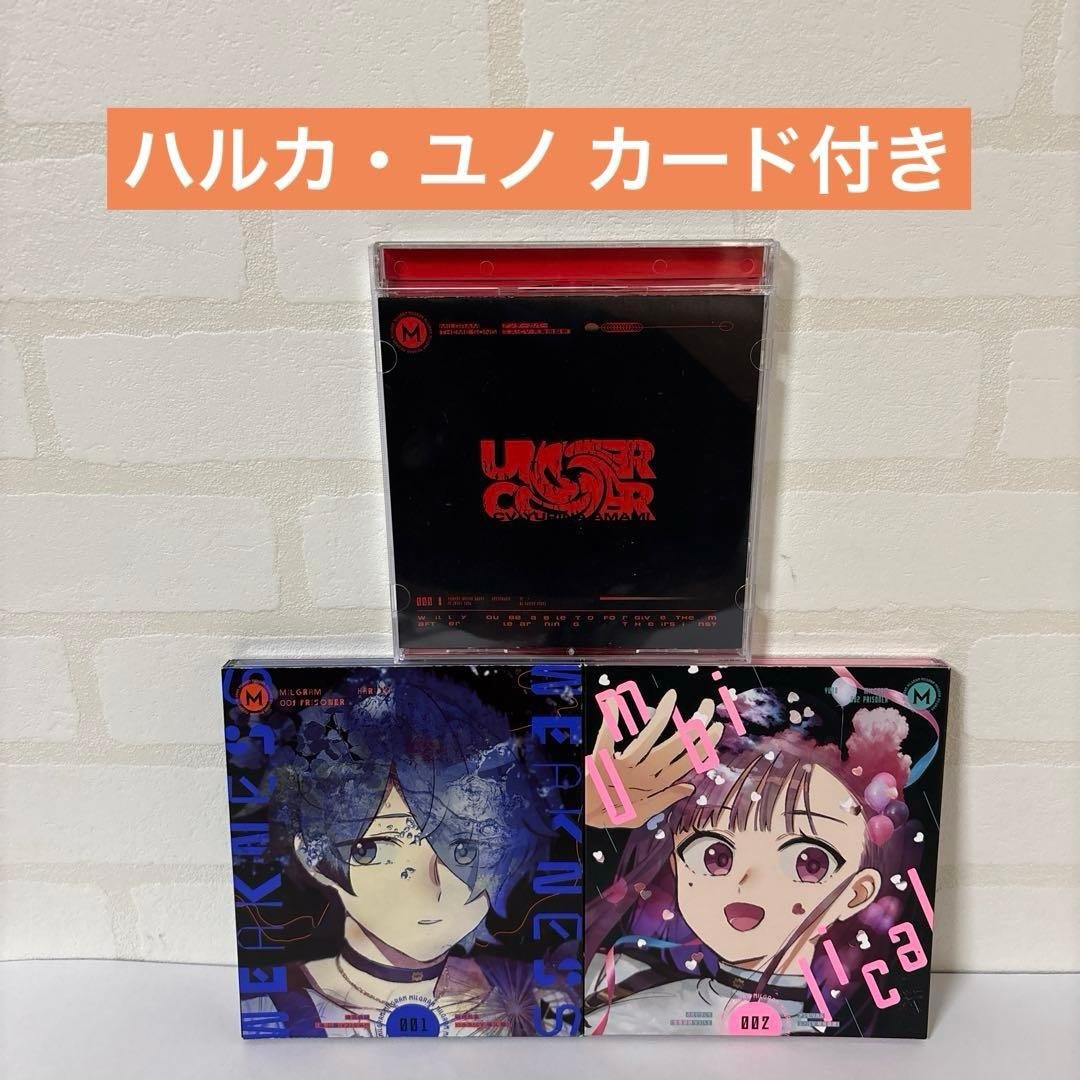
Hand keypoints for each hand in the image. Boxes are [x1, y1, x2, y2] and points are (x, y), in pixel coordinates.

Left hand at [585, 688, 721, 828]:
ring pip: (647, 740)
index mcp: (652, 786)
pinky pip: (605, 738)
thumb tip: (690, 786)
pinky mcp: (599, 760)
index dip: (702, 745)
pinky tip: (616, 702)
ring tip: (671, 698)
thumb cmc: (609, 812)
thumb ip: (663, 799)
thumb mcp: (639, 814)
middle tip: (708, 706)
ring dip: (661, 718)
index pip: (684, 762)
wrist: (579, 818)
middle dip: (692, 728)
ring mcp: (621, 767)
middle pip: (672, 748)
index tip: (716, 727)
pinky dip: (610, 721)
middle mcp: (640, 774)